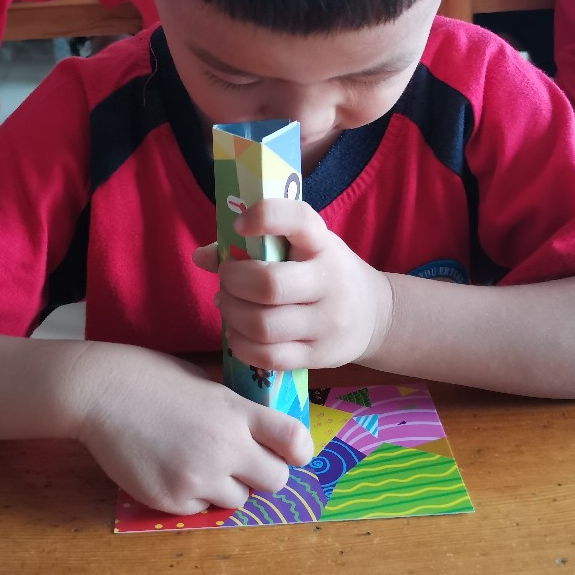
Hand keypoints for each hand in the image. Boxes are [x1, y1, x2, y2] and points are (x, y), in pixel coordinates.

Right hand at [78, 347, 312, 513]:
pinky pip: (200, 510)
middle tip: (242, 463)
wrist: (100, 393)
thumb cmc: (152, 379)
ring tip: (197, 462)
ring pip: (238, 500)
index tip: (291, 453)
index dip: (299, 451)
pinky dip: (192, 497)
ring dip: (227, 487)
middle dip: (263, 474)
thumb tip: (261, 435)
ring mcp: (198, 477)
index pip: (295, 441)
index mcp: (237, 412)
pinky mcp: (171, 499)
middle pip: (276, 481)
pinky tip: (171, 469)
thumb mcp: (207, 385)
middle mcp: (225, 447)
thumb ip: (236, 412)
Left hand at [193, 199, 394, 372]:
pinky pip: (269, 356)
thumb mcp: (301, 249)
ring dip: (232, 314)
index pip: (297, 219)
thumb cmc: (323, 273)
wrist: (375, 315)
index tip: (240, 225)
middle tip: (226, 280)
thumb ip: (251, 247)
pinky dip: (242, 345)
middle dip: (233, 282)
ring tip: (228, 306)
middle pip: (268, 284)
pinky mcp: (320, 355)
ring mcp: (327, 322)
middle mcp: (329, 280)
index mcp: (322, 243)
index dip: (264, 218)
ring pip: (263, 325)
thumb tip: (199, 257)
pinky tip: (238, 335)